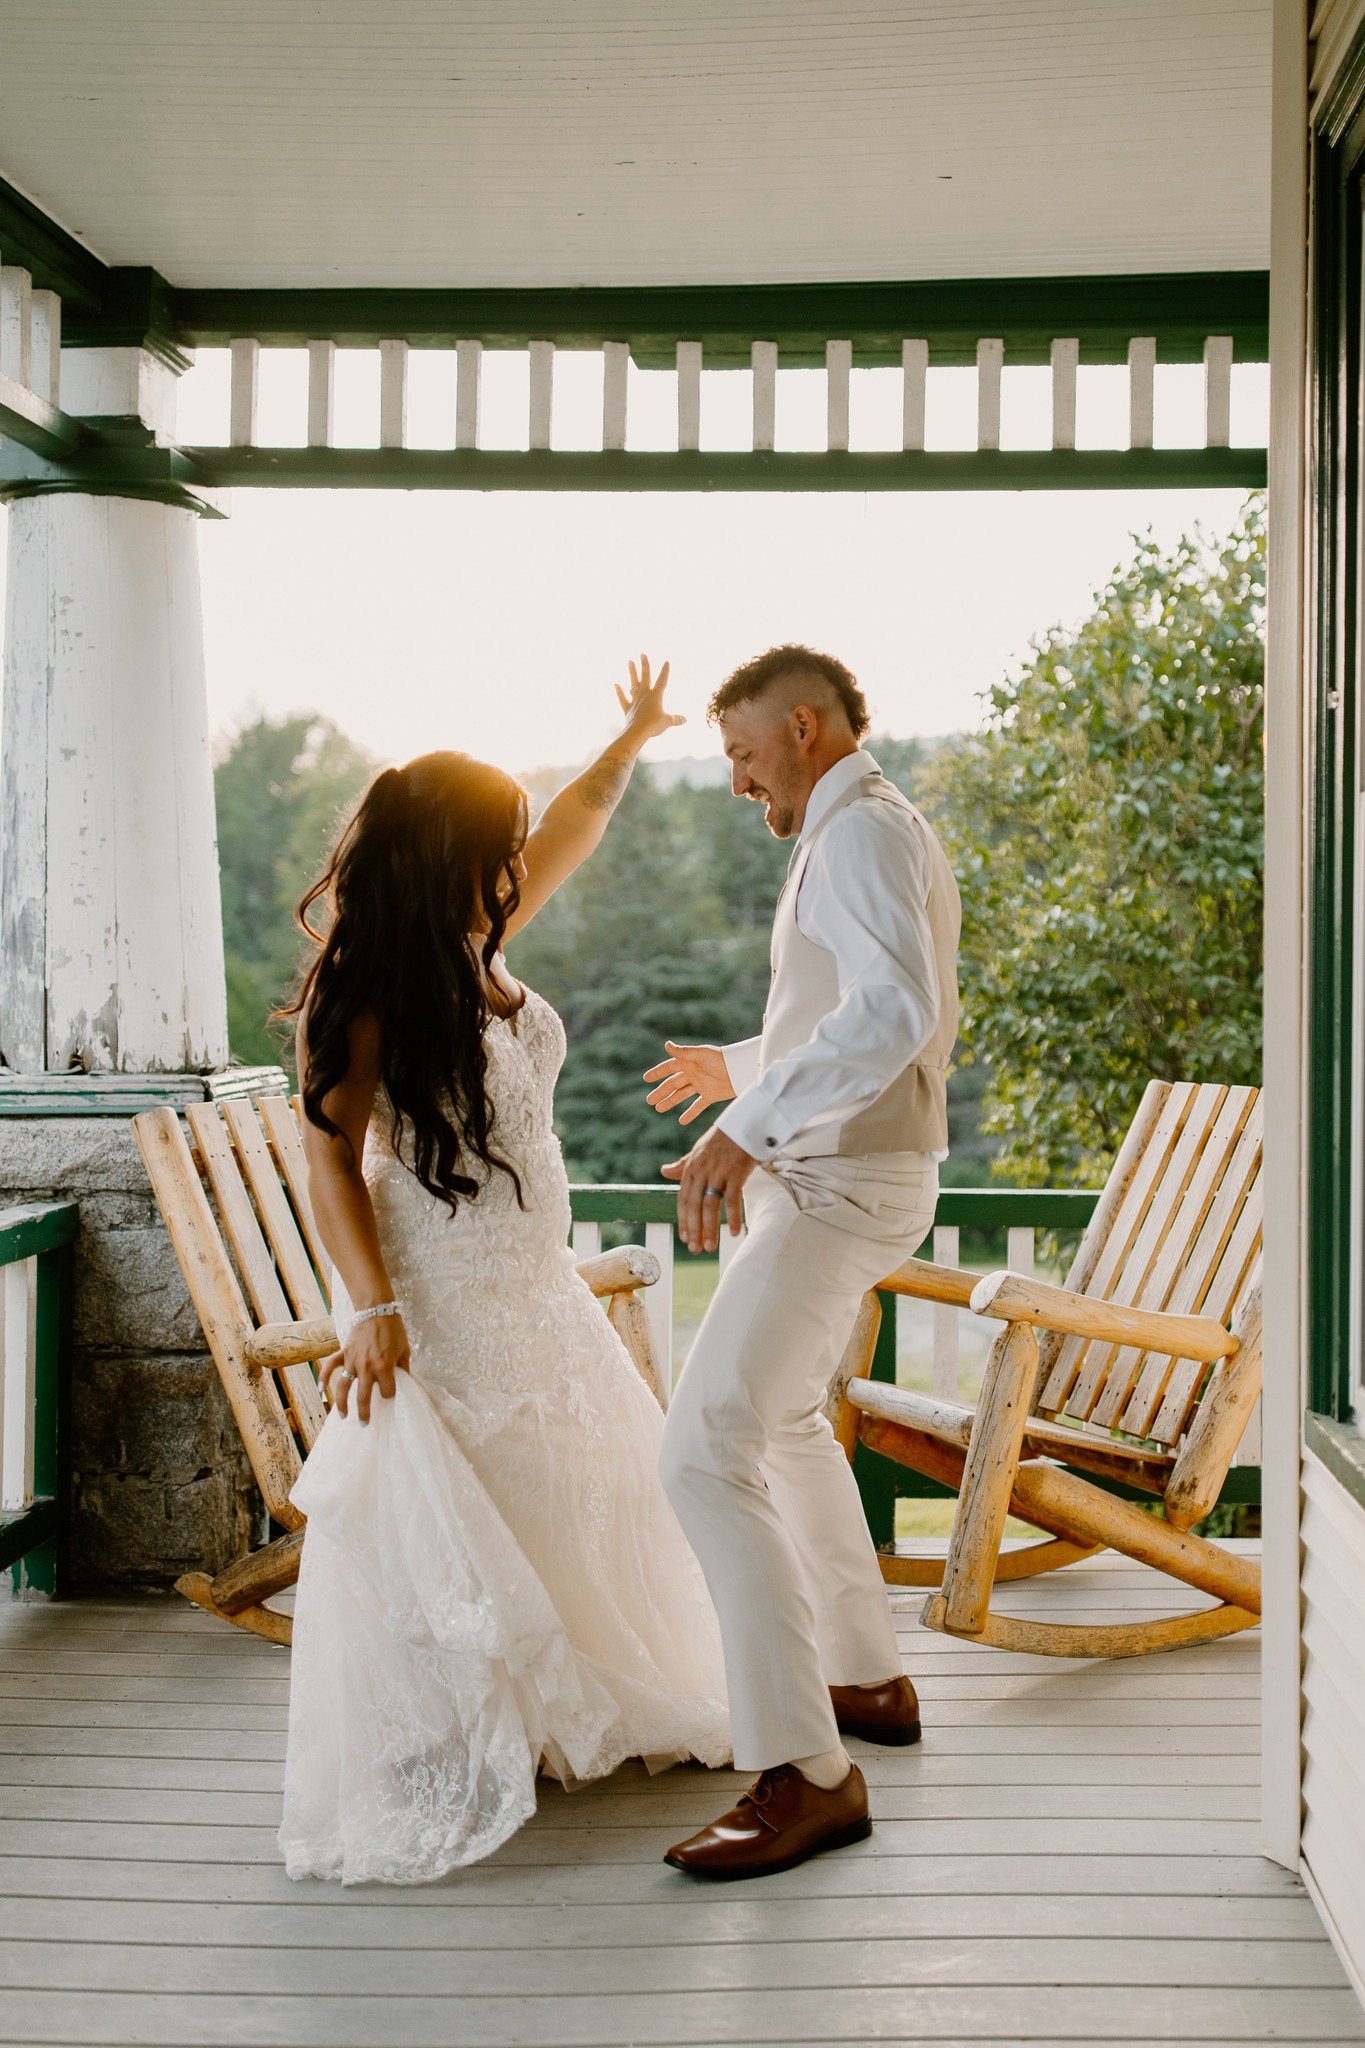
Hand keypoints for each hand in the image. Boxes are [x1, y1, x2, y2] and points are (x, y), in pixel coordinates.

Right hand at [320, 1311, 409, 1423]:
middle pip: (364, 1397)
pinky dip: (323, 1378)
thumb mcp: (405, 1349)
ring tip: (344, 1416)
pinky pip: (330, 1367)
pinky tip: (320, 1390)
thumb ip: (403, 1368)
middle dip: (365, 1413)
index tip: (391, 1394)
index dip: (390, 1395)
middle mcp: (367, 1367)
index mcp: (384, 1367)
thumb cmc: (394, 1329)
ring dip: (343, 1404)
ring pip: (344, 1387)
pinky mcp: (343, 1353)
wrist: (377, 1309)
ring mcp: (353, 1361)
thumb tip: (404, 1382)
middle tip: (365, 1424)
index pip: (387, 1392)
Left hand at [616, 654, 683, 747]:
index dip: (665, 671)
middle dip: (644, 664)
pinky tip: (616, 684)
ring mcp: (635, 700)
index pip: (662, 680)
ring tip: (629, 661)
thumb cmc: (654, 726)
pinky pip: (622, 698)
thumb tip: (685, 719)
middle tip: (642, 654)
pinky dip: (619, 692)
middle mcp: (645, 694)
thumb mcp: (667, 722)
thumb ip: (676, 719)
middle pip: (645, 676)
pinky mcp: (627, 708)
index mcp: (656, 695)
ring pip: (633, 683)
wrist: (637, 732)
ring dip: (631, 672)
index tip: (666, 661)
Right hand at [644, 1041, 735, 1126]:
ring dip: (670, 1102)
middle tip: (649, 1100)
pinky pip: (698, 1106)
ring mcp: (701, 1085)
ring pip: (681, 1095)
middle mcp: (693, 1073)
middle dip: (661, 1092)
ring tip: (658, 1109)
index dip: (657, 1072)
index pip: (669, 1067)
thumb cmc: (722, 1059)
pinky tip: (681, 1121)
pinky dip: (690, 1113)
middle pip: (673, 1084)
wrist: (741, 1071)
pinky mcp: (710, 1095)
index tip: (646, 1078)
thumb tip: (666, 1044)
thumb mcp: (701, 1055)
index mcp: (689, 1062)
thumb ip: (684, 1052)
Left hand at [662, 1125, 755, 1253]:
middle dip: (694, 1230)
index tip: (685, 1238)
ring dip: (710, 1228)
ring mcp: (718, 1172)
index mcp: (691, 1168)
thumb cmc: (722, 1139)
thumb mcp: (699, 1151)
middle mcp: (702, 1171)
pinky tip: (735, 1232)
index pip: (683, 1199)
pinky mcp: (735, 1172)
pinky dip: (733, 1217)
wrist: (744, 1122)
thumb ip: (683, 1165)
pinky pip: (732, 1199)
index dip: (684, 1220)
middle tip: (695, 1249)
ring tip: (710, 1246)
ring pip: (710, 1205)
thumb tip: (664, 1171)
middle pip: (694, 1206)